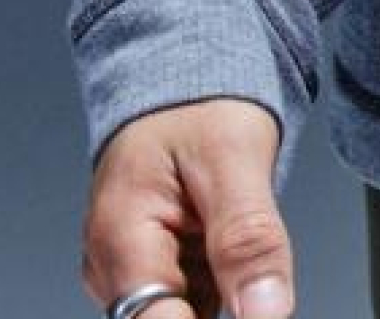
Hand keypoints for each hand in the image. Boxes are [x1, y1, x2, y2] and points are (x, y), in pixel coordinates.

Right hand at [77, 97, 294, 318]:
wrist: (185, 84)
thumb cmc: (199, 106)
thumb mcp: (235, 157)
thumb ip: (248, 238)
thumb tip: (266, 313)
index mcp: (119, 238)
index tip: (258, 306)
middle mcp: (113, 267)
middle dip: (224, 298)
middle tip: (248, 251)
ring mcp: (131, 273)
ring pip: (189, 315)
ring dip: (224, 291)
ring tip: (230, 225)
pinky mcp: (154, 274)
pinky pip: (193, 301)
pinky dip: (221, 282)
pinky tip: (229, 245)